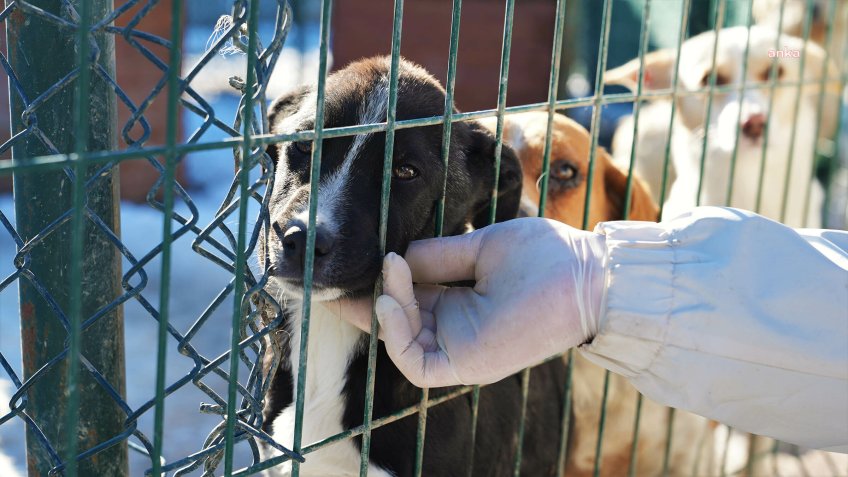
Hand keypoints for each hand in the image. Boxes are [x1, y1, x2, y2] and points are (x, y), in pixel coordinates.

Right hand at [354, 218, 607, 387]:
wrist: (587, 274)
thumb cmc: (546, 256)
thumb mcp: (482, 247)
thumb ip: (437, 256)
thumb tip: (394, 255)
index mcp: (458, 299)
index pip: (405, 297)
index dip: (374, 283)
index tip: (348, 261)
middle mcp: (454, 327)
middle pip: (393, 322)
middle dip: (359, 302)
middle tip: (328, 280)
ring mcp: (460, 348)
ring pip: (400, 339)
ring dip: (385, 306)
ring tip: (389, 270)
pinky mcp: (467, 364)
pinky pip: (416, 362)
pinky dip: (396, 335)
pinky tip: (391, 300)